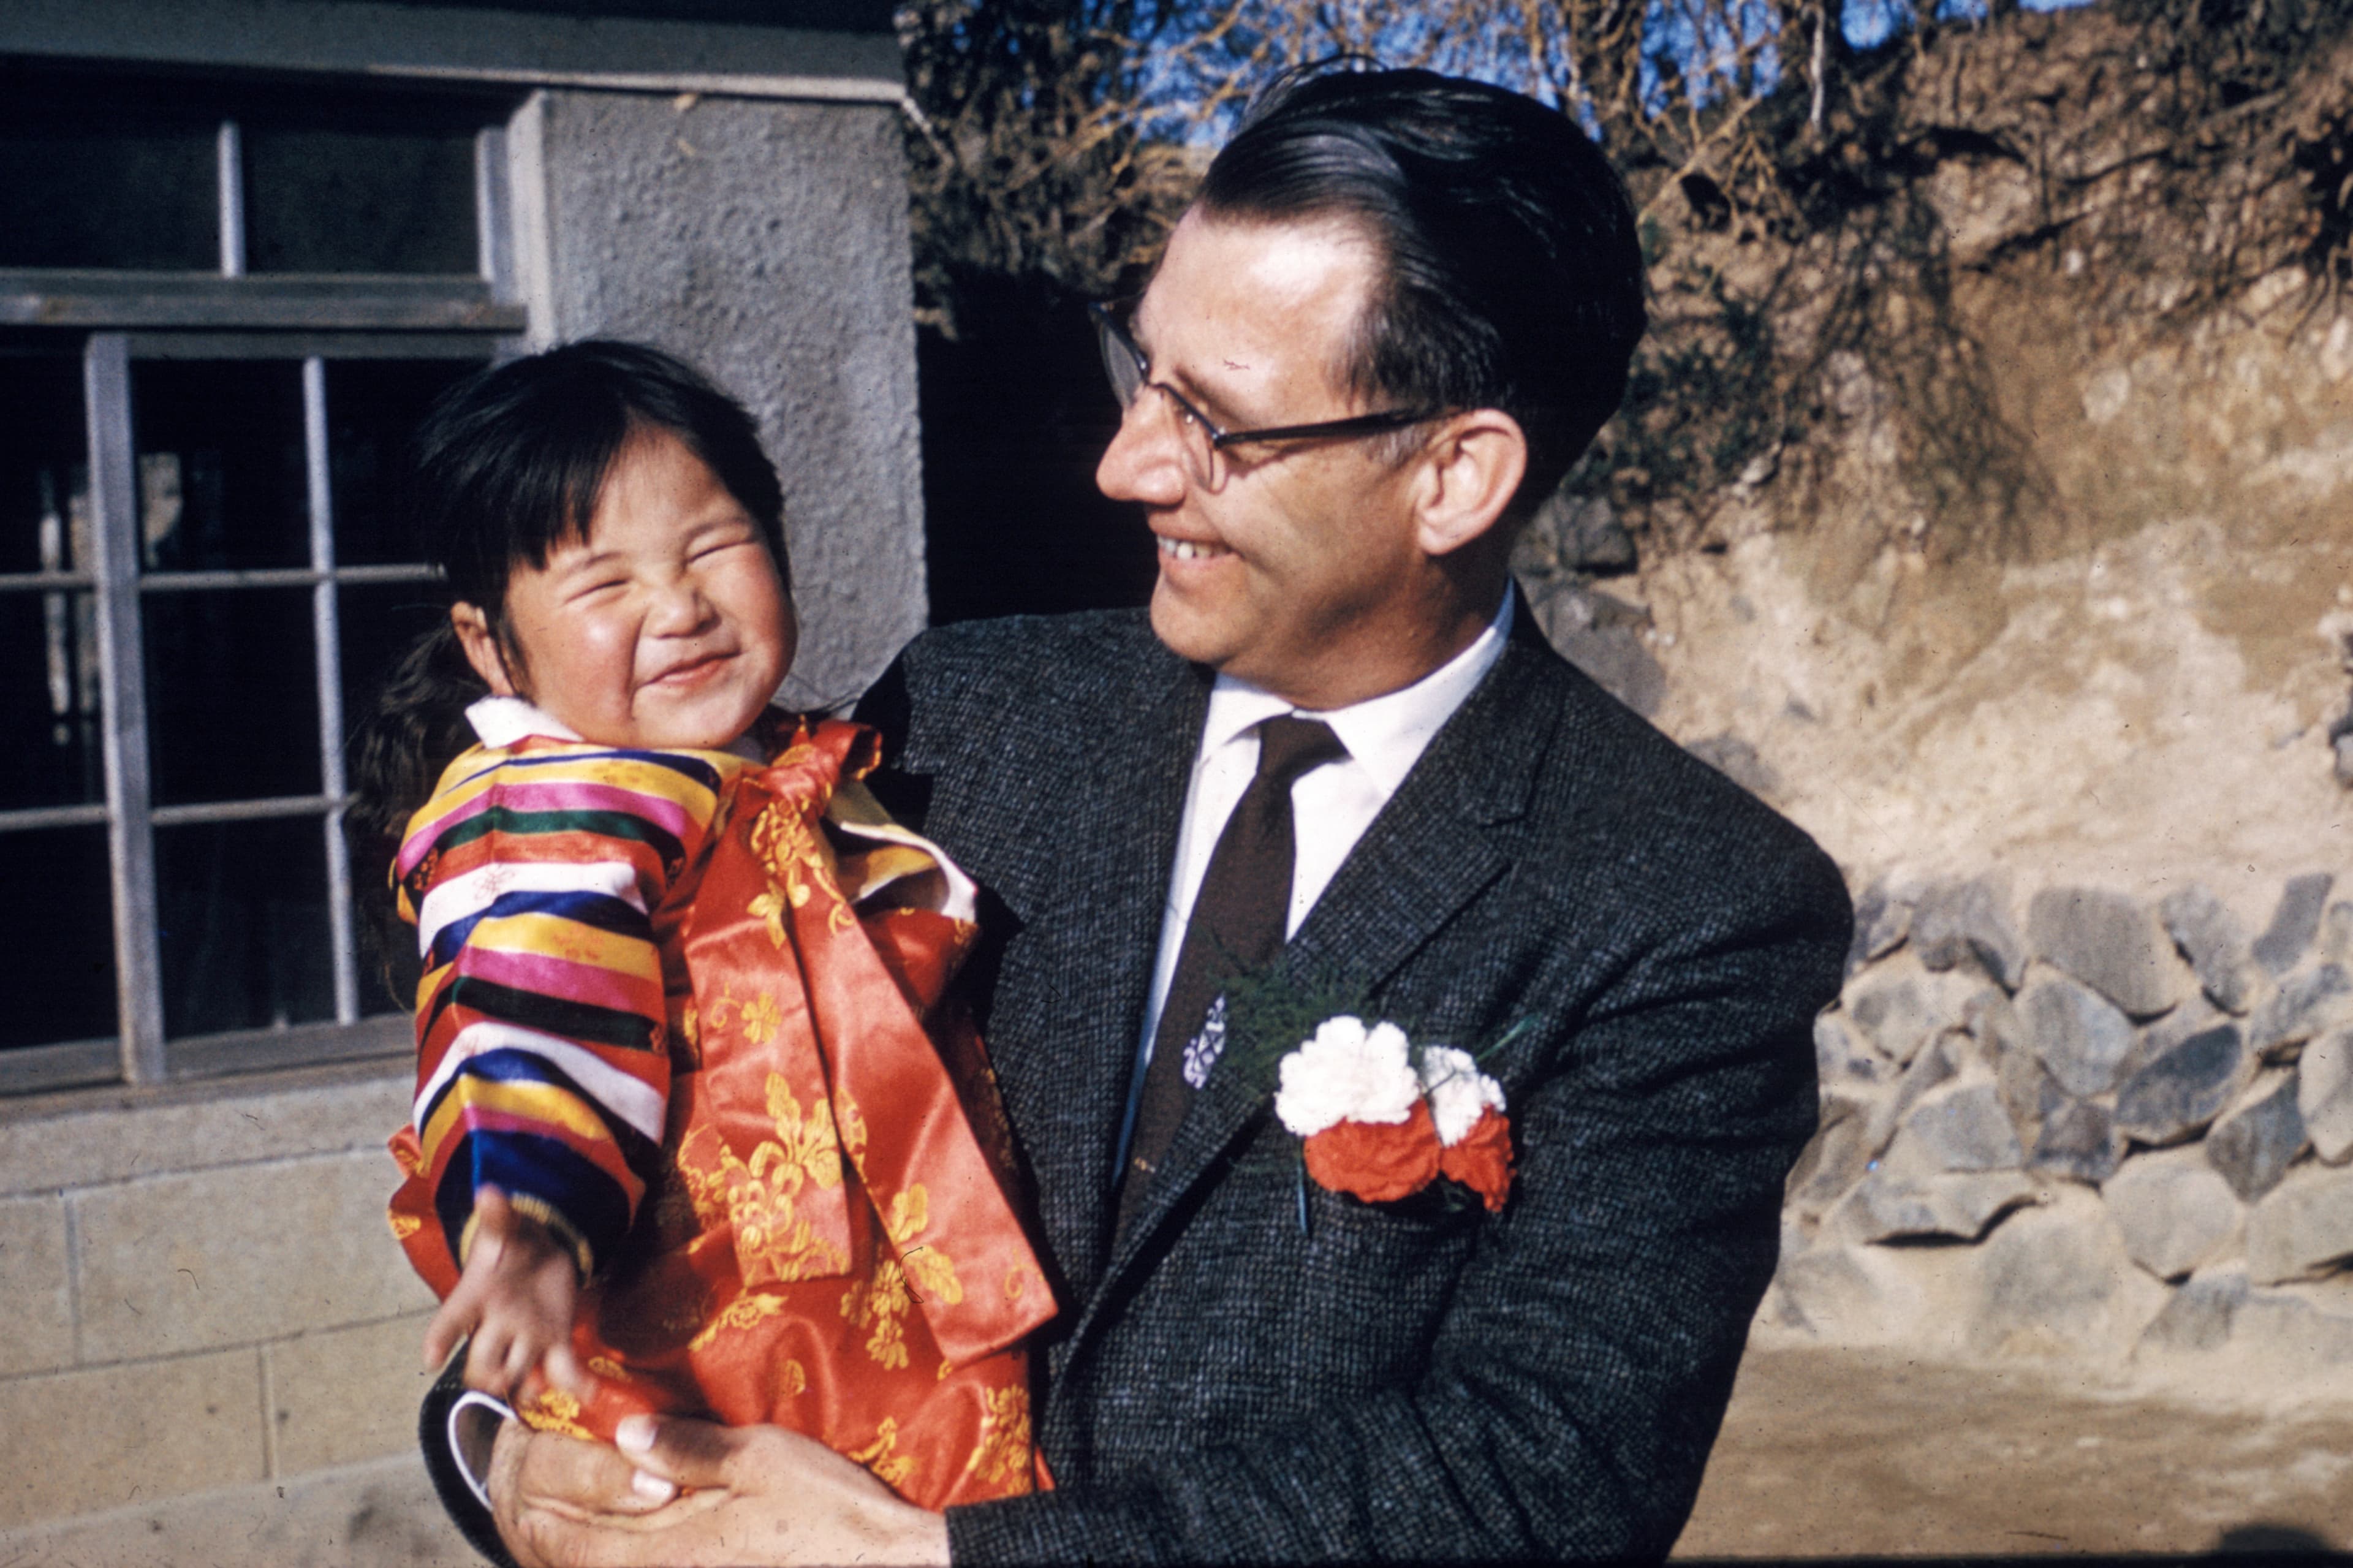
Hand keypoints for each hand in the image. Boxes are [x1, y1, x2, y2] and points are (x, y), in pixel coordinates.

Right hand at [421, 1186, 593, 1400]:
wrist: (540, 1251)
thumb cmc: (512, 1242)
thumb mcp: (505, 1227)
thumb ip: (497, 1215)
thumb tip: (488, 1192)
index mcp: (475, 1298)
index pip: (449, 1320)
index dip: (438, 1339)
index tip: (431, 1358)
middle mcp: (495, 1326)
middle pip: (482, 1361)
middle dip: (487, 1373)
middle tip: (498, 1377)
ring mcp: (526, 1338)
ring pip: (519, 1373)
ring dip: (528, 1384)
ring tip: (540, 1387)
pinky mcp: (555, 1341)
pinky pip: (562, 1369)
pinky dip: (574, 1383)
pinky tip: (589, 1390)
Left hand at [491, 1412, 951, 1567]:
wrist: (886, 1566)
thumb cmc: (830, 1511)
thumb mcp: (761, 1459)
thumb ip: (690, 1449)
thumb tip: (627, 1433)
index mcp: (670, 1551)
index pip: (577, 1542)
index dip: (543, 1513)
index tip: (520, 1485)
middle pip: (586, 1567)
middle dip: (552, 1535)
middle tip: (529, 1504)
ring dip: (586, 1551)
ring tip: (567, 1524)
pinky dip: (623, 1560)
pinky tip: (633, 1545)